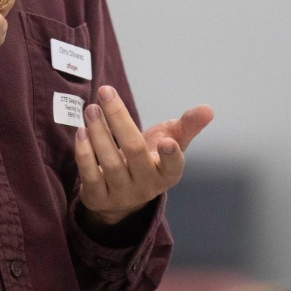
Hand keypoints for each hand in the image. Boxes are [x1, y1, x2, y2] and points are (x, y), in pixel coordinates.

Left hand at [74, 85, 213, 226]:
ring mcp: (122, 194)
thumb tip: (208, 109)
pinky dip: (84, 152)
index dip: (172, 156)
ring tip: (91, 108)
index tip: (168, 141)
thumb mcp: (168, 142)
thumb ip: (186, 126)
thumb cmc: (148, 160)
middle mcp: (146, 186)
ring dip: (98, 131)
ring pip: (109, 162)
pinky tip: (82, 131)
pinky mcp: (98, 198)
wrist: (120, 194)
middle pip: (133, 151)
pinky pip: (90, 174)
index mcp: (167, 174)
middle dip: (119, 119)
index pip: (173, 167)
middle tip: (105, 93)